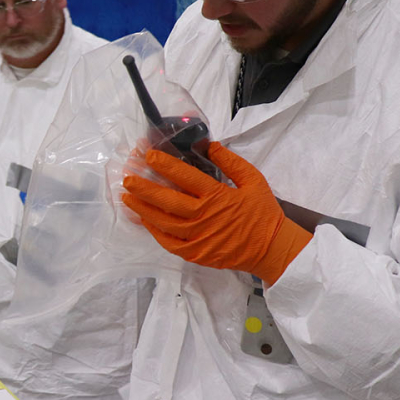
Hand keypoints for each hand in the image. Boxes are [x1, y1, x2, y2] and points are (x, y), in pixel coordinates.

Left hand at [121, 141, 311, 284]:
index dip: (165, 165)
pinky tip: (143, 220)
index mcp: (218, 196)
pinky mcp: (195, 253)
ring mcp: (198, 237)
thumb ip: (231, 162)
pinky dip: (154, 231)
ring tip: (127, 197)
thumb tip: (210, 145)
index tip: (148, 156)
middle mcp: (204, 216)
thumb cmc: (263, 213)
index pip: (186, 177)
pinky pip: (168, 242)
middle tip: (127, 178)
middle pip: (168, 200)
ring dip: (143, 209)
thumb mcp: (254, 181)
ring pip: (163, 222)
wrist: (272, 249)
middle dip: (145, 188)